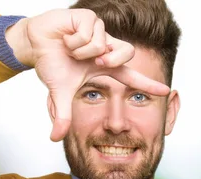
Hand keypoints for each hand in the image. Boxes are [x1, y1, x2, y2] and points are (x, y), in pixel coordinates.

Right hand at [6, 9, 170, 140]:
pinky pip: (89, 34)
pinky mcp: (89, 18)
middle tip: (91, 62)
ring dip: (80, 51)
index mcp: (106, 65)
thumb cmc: (52, 62)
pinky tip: (66, 37)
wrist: (35, 43)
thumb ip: (63, 115)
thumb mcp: (60, 92)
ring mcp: (100, 31)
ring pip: (102, 45)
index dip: (148, 84)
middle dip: (109, 60)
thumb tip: (56, 137)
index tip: (165, 91)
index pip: (131, 77)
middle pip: (127, 54)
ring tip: (69, 49)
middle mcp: (107, 47)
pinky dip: (73, 40)